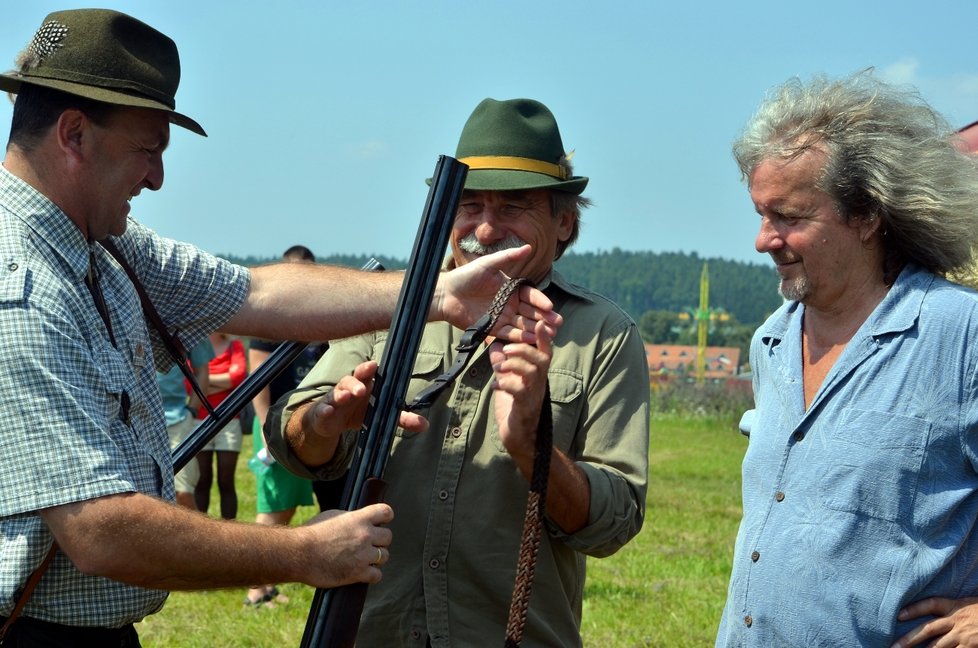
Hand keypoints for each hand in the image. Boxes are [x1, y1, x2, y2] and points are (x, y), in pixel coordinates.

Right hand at [292, 361, 427, 466]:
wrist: (329, 422)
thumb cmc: (356, 412)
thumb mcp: (379, 415)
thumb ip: (401, 418)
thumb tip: (425, 424)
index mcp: (363, 386)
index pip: (366, 374)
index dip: (369, 369)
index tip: (374, 365)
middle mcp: (347, 389)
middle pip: (351, 379)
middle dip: (356, 380)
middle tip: (363, 387)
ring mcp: (334, 400)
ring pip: (336, 393)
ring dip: (341, 394)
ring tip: (347, 396)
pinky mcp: (323, 413)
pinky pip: (323, 409)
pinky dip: (325, 409)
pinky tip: (328, 410)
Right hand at [300, 502, 393, 587]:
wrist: (298, 553)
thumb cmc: (311, 533)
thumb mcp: (332, 516)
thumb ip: (350, 518)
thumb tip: (359, 520)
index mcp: (359, 518)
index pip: (386, 512)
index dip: (384, 518)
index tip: (380, 522)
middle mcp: (365, 535)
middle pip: (388, 536)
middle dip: (379, 540)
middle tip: (368, 544)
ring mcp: (363, 555)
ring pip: (385, 556)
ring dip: (376, 558)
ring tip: (363, 559)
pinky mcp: (358, 573)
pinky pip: (377, 575)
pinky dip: (372, 575)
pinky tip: (363, 573)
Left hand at [435, 245, 561, 342]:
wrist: (445, 294)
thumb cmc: (465, 276)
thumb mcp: (488, 264)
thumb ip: (508, 257)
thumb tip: (529, 246)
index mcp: (511, 289)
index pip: (530, 295)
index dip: (540, 301)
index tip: (550, 306)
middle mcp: (509, 304)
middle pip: (531, 312)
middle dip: (544, 318)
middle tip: (557, 323)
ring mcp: (501, 317)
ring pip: (523, 324)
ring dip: (536, 329)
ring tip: (549, 334)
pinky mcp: (492, 329)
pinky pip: (508, 334)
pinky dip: (519, 337)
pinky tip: (530, 339)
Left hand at [488, 318, 552, 461]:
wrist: (520, 438)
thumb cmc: (515, 409)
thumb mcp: (508, 382)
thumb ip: (503, 365)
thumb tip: (495, 345)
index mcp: (537, 376)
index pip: (545, 353)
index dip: (544, 339)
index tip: (540, 324)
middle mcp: (539, 384)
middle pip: (541, 360)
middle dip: (524, 350)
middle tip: (507, 348)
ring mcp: (534, 396)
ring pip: (532, 373)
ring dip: (514, 365)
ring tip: (499, 366)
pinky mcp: (525, 407)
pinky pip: (519, 392)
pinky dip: (505, 385)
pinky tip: (494, 386)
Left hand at [893, 597, 977, 646]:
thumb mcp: (967, 604)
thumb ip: (951, 610)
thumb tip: (932, 618)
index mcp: (955, 607)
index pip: (930, 604)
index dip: (914, 609)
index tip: (898, 615)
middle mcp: (957, 621)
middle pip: (928, 630)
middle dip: (909, 639)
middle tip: (894, 646)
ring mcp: (964, 637)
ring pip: (938, 647)